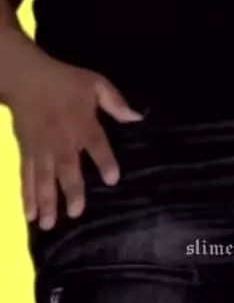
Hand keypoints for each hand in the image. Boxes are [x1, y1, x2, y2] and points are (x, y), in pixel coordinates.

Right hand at [8, 54, 142, 230]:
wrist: (27, 78)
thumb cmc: (66, 82)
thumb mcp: (95, 83)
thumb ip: (115, 101)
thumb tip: (137, 117)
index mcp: (82, 121)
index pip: (95, 142)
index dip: (104, 159)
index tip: (112, 179)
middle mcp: (61, 137)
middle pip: (67, 165)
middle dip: (71, 188)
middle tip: (76, 211)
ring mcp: (41, 147)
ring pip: (43, 176)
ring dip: (46, 200)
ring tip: (49, 224)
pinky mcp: (26, 151)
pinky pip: (26, 176)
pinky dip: (27, 195)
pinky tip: (30, 216)